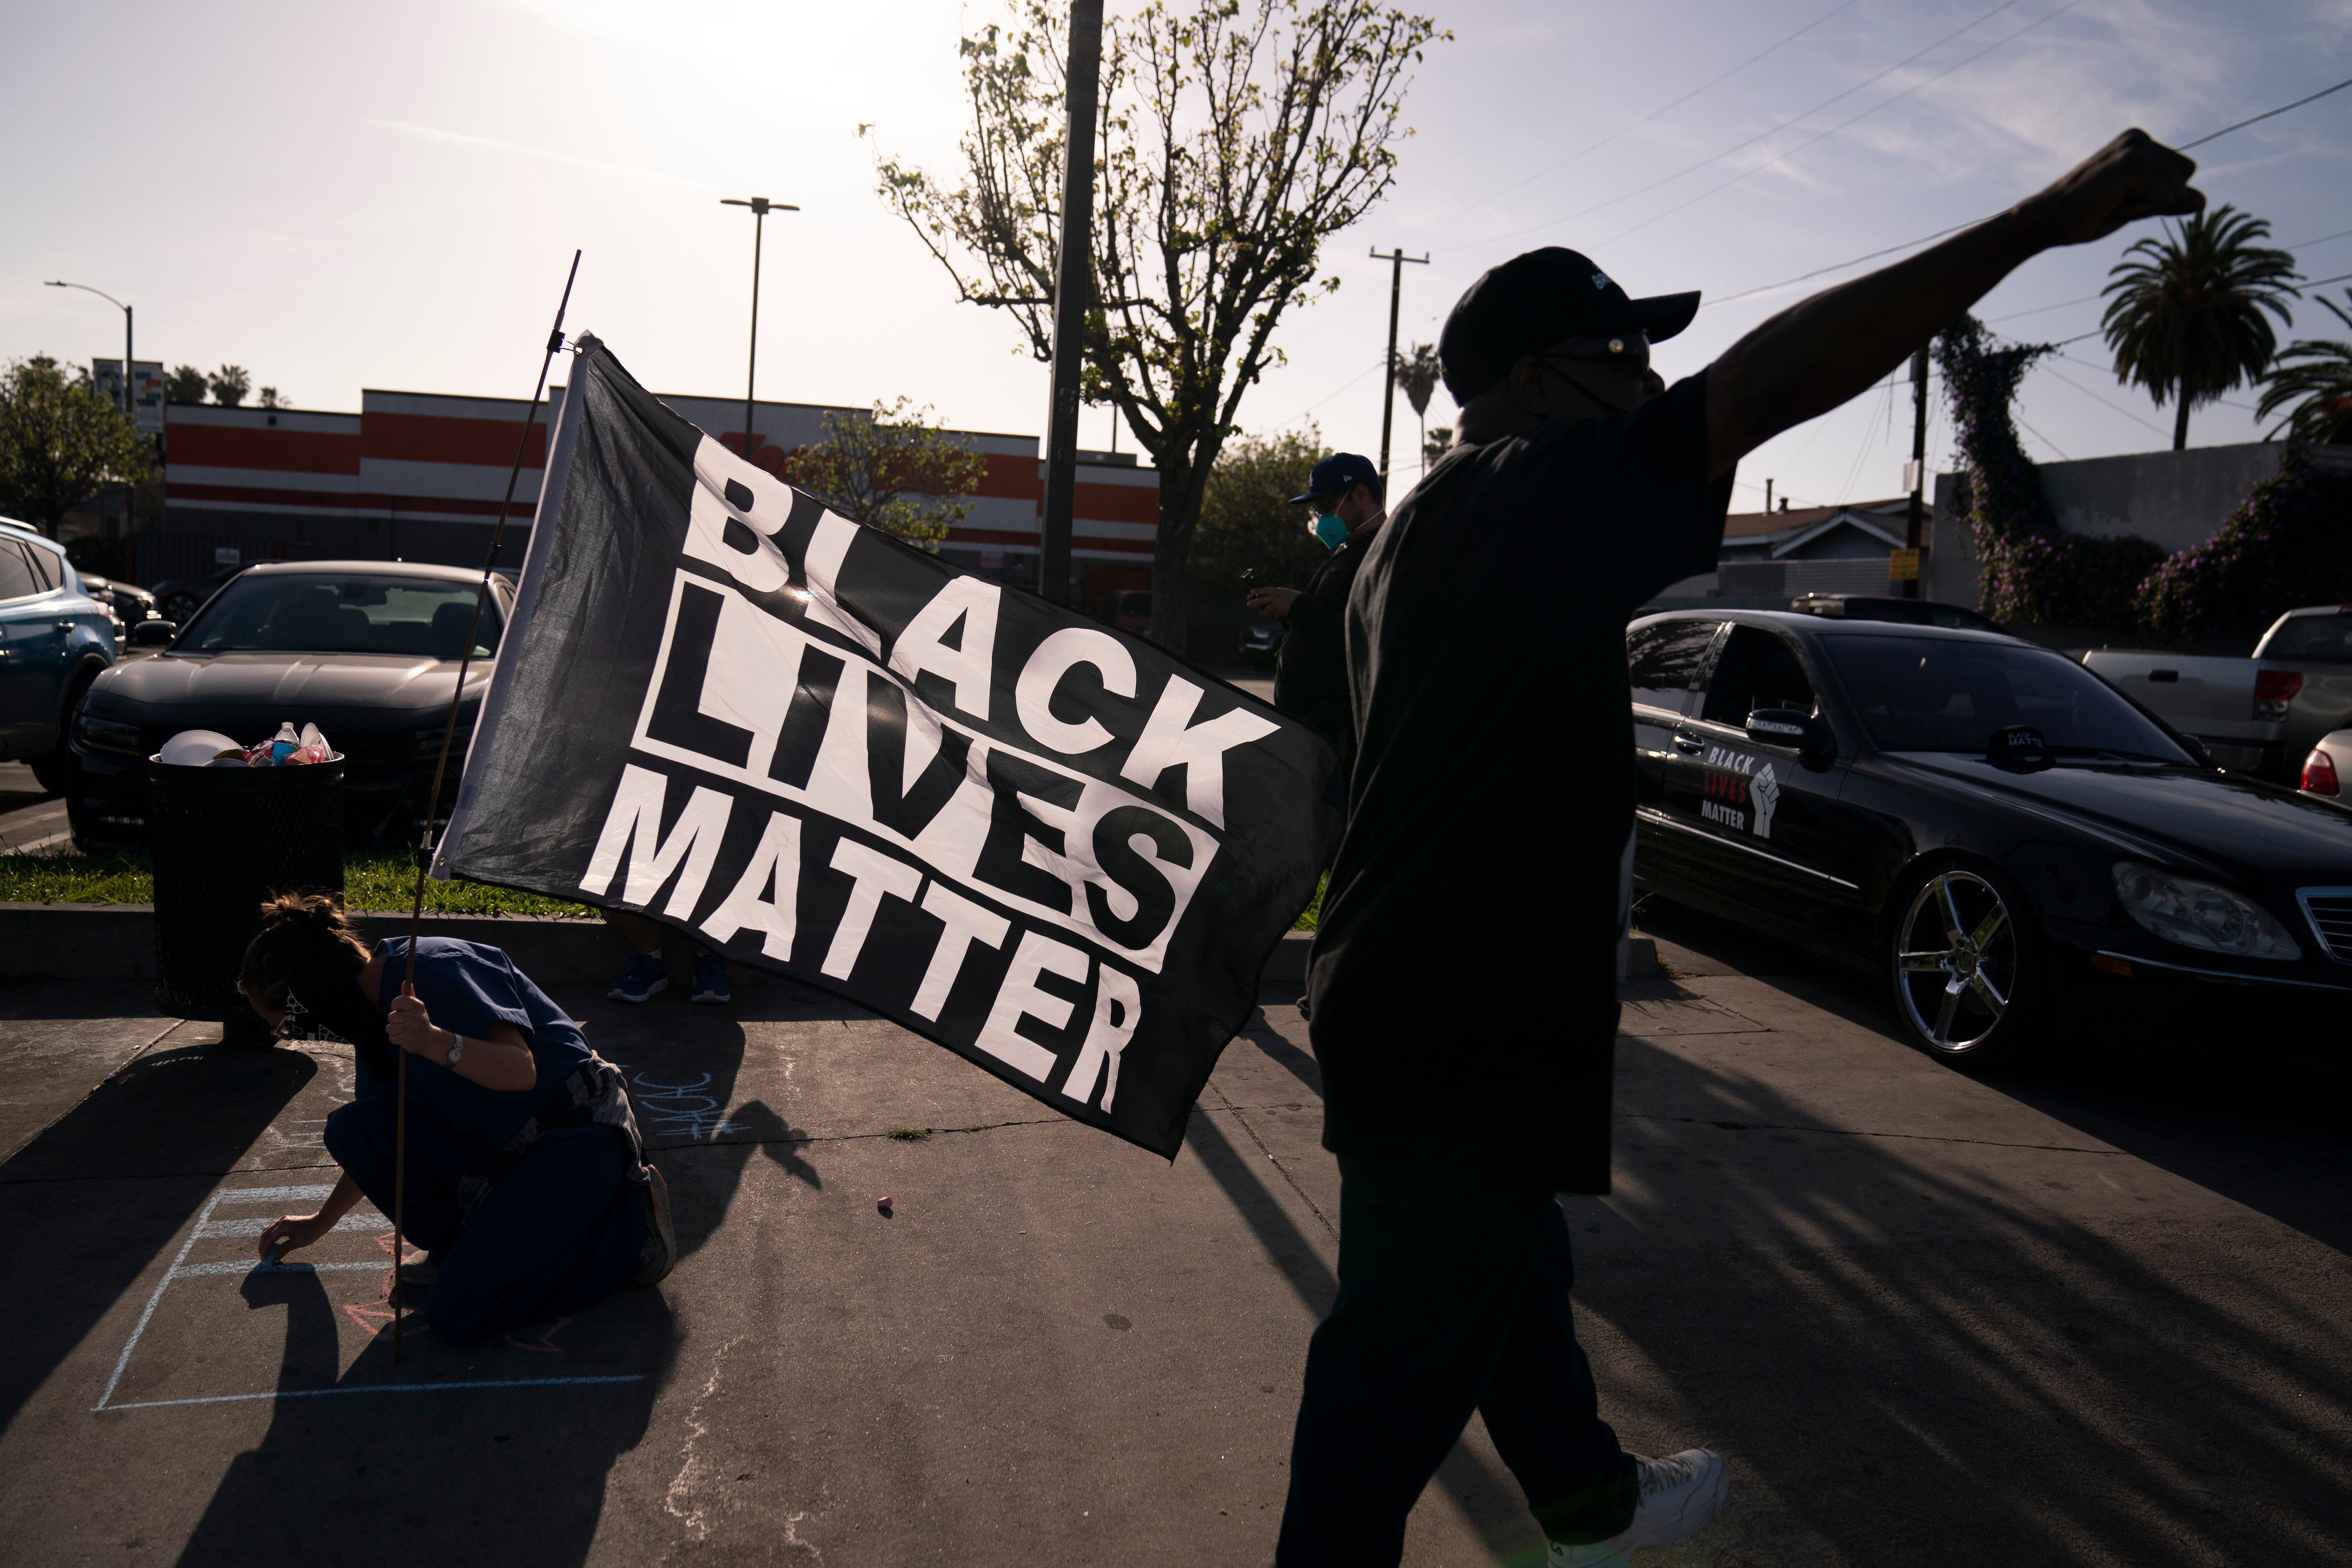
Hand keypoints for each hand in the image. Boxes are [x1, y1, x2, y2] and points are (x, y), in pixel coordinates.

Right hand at [257, 1213, 331, 1259]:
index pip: (269, 1239)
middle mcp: (280, 1221)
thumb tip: (274, 1258)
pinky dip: (270, 1237)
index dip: (265, 1250)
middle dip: (262, 1246)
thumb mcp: (297, 1243)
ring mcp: (282, 1220)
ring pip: (268, 1231)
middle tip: (262, 1257)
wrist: (321, 1222)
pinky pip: (273, 1229)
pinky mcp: (285, 1222)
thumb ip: (283, 1250)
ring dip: (265, 1241)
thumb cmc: (311, 1232)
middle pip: (265, 1234)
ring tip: (265, 1252)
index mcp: (283, 1225)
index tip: (264, 1259)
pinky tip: (272, 1245)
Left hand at [386, 983, 451, 1061]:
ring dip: (394, 1031)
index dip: (395, 1006)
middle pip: (391, 1017)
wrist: (430, 1039)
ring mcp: (413, 1027)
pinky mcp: (409, 1038)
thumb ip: (408, 995)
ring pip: (390, 1028)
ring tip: (403, 1030)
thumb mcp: (416, 1007)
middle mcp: (416, 1015)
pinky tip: (404, 1037)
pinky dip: (396, 1039)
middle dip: (394, 1021)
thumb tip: (404, 981)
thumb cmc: (419, 1020)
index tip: (399, 1009)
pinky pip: (392, 1038)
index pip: (397, 1001)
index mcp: (417, 1005)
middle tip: (403, 1022)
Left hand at [1246, 587, 1299, 619]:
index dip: (1258, 590)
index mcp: (1278, 591)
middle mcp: (1275, 596)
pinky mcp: (1276, 609)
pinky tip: (1279, 616)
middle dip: (1254, 602)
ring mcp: (1275, 603)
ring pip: (1265, 609)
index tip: (1251, 591)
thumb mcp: (1287, 594)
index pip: (1266, 590)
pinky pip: (1272, 615)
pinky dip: (1275, 617)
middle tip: (1248, 604)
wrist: (1302, 604)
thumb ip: (1279, 596)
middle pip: (1261, 599)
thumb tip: (1271, 602)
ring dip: (1266, 614)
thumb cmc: (1297, 600)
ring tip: (1270, 615)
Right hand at [2017, 129, 2202, 248]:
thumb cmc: (2084, 215)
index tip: (2119, 199)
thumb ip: (2168, 200)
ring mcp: (2136, 148)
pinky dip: (2139, 210)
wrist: (2045, 221)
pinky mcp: (2132, 163)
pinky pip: (2164, 198)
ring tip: (2109, 204)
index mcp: (2139, 142)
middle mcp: (2139, 138)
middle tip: (2113, 203)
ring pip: (2175, 190)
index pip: (2183, 173)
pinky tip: (2109, 205)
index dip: (2157, 196)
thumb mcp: (2134, 206)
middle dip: (2155, 200)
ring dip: (2143, 207)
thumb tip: (2204, 202)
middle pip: (2184, 178)